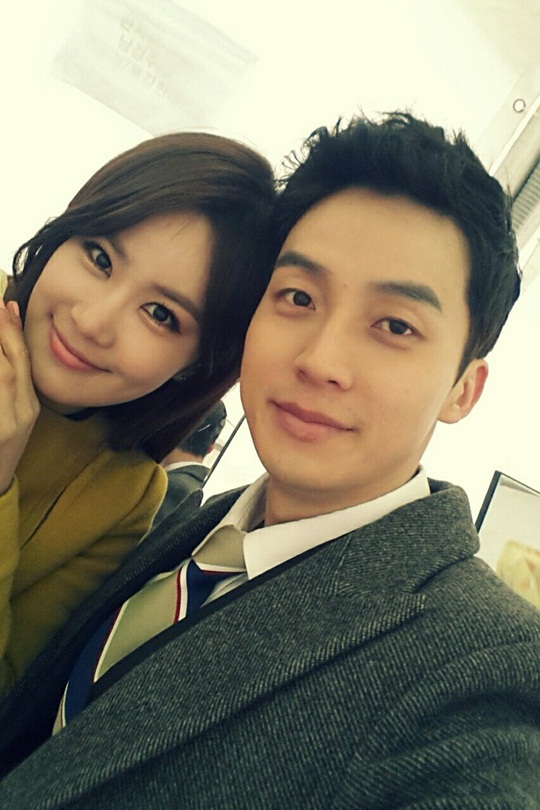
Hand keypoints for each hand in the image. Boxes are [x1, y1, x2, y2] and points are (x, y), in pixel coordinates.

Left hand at [0, 299, 39, 494]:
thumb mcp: (14, 417)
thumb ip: (11, 385)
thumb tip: (7, 348)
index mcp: (29, 408)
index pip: (23, 362)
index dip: (13, 332)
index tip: (5, 304)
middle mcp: (22, 414)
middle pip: (11, 365)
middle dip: (1, 333)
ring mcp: (8, 423)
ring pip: (3, 376)